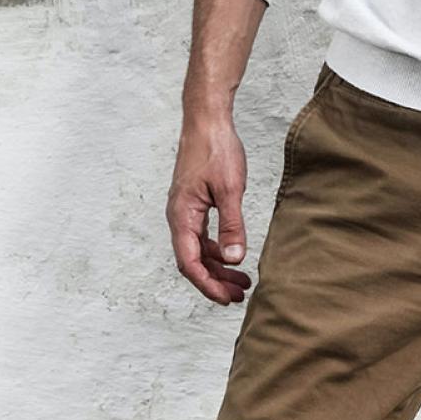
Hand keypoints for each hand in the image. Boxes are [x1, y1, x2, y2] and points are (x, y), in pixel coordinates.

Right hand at [166, 113, 253, 304]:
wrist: (206, 120)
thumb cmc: (216, 149)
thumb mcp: (230, 189)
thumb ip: (232, 226)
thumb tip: (234, 260)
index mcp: (182, 216)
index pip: (190, 263)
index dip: (208, 285)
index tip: (228, 298)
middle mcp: (178, 216)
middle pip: (192, 261)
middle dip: (215, 281)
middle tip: (240, 295)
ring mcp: (184, 210)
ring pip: (197, 249)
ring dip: (218, 266)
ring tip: (242, 280)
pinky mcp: (193, 203)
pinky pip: (201, 235)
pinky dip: (217, 249)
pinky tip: (233, 253)